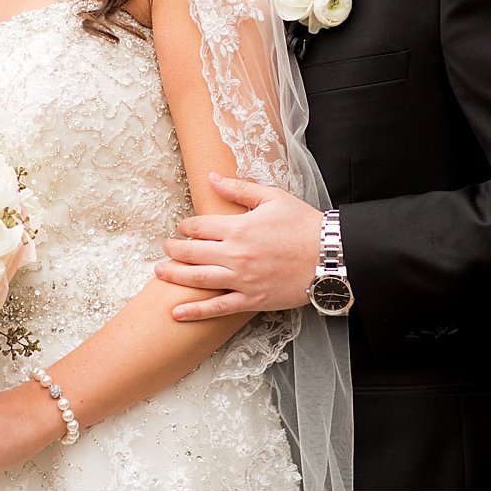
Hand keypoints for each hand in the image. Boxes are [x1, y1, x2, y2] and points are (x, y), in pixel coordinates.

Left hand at [154, 172, 322, 318]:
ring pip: (198, 278)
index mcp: (238, 228)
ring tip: (159, 271)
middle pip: (192, 252)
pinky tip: (177, 312)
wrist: (331, 256)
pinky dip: (195, 311)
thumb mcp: (273, 198)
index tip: (184, 227)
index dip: (187, 226)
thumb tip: (211, 178)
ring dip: (174, 275)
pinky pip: (218, 308)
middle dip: (174, 249)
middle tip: (165, 248)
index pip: (199, 226)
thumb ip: (239, 189)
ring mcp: (242, 279)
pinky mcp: (251, 300)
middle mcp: (235, 254)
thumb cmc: (304, 224)